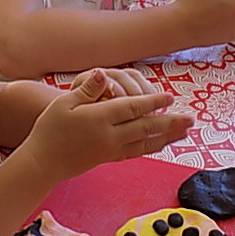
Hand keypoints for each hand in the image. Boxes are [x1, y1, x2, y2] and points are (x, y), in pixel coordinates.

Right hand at [21, 69, 193, 183]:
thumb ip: (87, 89)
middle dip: (170, 122)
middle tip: (192, 119)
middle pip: (146, 127)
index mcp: (99, 119)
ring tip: (185, 132)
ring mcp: (111, 149)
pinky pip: (137, 151)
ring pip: (146, 142)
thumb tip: (103, 74)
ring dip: (168, 136)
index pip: (132, 108)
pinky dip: (152, 146)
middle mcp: (109, 136)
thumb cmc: (49, 128)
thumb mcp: (63, 103)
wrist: (43, 161)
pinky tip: (162, 144)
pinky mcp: (109, 158)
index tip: (170, 96)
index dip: (152, 101)